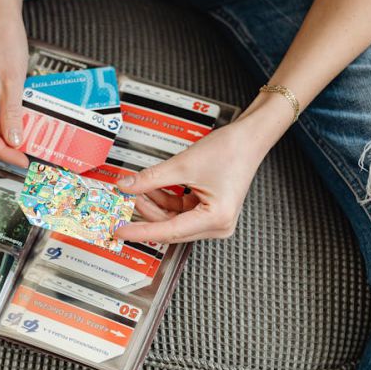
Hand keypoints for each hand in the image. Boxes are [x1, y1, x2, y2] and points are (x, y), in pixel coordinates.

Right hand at [0, 0, 29, 167]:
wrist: (0, 16)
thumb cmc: (2, 38)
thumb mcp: (13, 82)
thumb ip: (13, 115)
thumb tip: (16, 142)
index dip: (4, 151)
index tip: (21, 161)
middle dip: (9, 139)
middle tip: (32, 151)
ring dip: (11, 127)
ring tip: (32, 132)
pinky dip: (9, 115)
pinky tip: (24, 117)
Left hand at [114, 98, 291, 242]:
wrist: (249, 138)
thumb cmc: (231, 150)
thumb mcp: (183, 164)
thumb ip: (150, 179)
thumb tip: (126, 186)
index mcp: (216, 218)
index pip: (169, 231)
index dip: (140, 230)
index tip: (120, 230)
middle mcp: (217, 225)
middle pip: (170, 227)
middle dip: (145, 212)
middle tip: (124, 200)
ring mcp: (213, 219)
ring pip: (172, 219)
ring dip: (153, 204)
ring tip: (136, 188)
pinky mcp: (208, 211)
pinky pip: (179, 210)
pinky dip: (163, 199)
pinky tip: (150, 187)